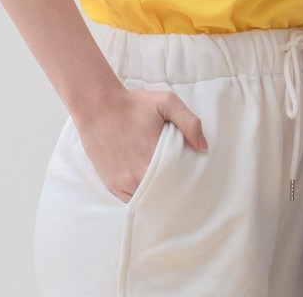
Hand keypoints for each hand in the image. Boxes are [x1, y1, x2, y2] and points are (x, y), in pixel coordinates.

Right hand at [73, 86, 207, 201]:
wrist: (99, 107)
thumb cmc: (134, 104)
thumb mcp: (167, 102)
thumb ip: (189, 122)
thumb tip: (203, 147)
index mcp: (156, 156)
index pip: (180, 178)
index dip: (188, 179)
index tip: (194, 177)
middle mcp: (139, 175)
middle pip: (165, 191)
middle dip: (175, 189)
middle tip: (183, 185)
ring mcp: (124, 182)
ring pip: (148, 199)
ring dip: (158, 195)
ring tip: (167, 188)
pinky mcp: (112, 184)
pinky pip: (131, 201)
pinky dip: (141, 198)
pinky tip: (149, 189)